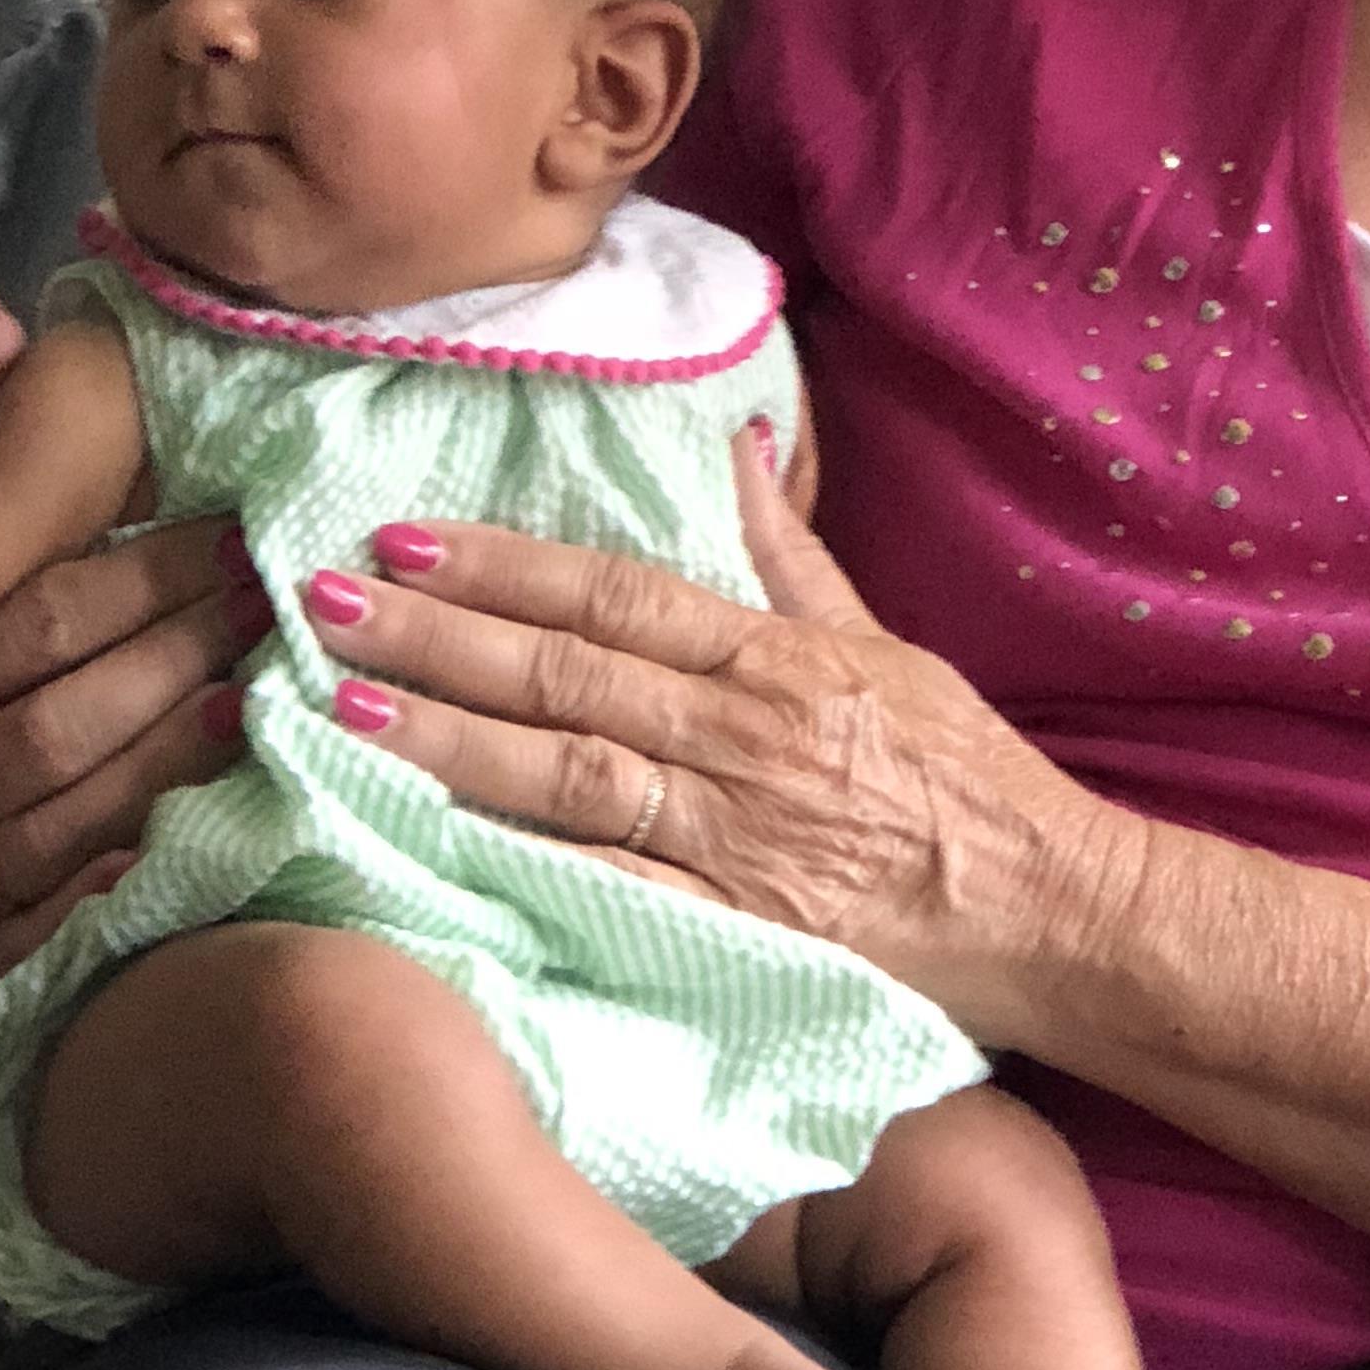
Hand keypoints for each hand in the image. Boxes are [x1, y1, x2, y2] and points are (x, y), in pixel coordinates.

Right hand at [0, 290, 272, 977]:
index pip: (44, 615)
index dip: (151, 573)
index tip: (246, 535)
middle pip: (66, 712)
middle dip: (183, 651)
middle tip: (283, 605)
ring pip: (82, 806)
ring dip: (183, 750)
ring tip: (270, 699)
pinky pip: (80, 915)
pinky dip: (149, 869)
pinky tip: (225, 828)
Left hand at [301, 431, 1137, 1037]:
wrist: (1051, 913)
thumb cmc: (965, 780)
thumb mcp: (885, 644)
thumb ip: (793, 555)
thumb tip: (737, 446)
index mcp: (775, 658)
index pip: (612, 593)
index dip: (499, 564)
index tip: (401, 540)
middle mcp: (743, 734)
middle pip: (564, 671)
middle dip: (432, 635)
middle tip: (318, 603)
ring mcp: (733, 833)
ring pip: (563, 772)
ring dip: (444, 737)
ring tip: (339, 707)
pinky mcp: (733, 924)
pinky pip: (606, 885)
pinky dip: (513, 860)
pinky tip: (426, 838)